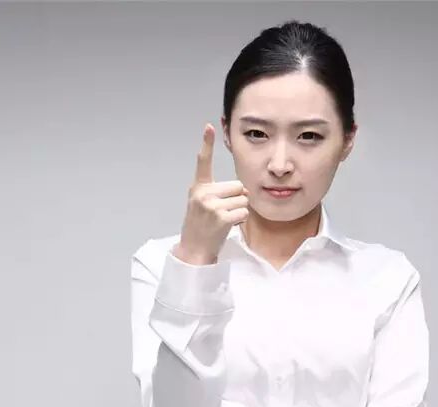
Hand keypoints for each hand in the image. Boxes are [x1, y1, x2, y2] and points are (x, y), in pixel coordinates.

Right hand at [174, 123, 248, 264]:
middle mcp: (203, 193)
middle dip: (236, 199)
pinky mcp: (220, 217)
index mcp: (198, 187)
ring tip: (223, 220)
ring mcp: (211, 205)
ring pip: (242, 199)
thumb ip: (216, 192)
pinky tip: (228, 226)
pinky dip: (240, 220)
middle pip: (237, 186)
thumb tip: (243, 190)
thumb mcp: (201, 204)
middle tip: (222, 212)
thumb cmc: (201, 226)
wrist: (194, 249)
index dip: (206, 143)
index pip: (203, 161)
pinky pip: (243, 212)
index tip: (209, 126)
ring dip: (239, 211)